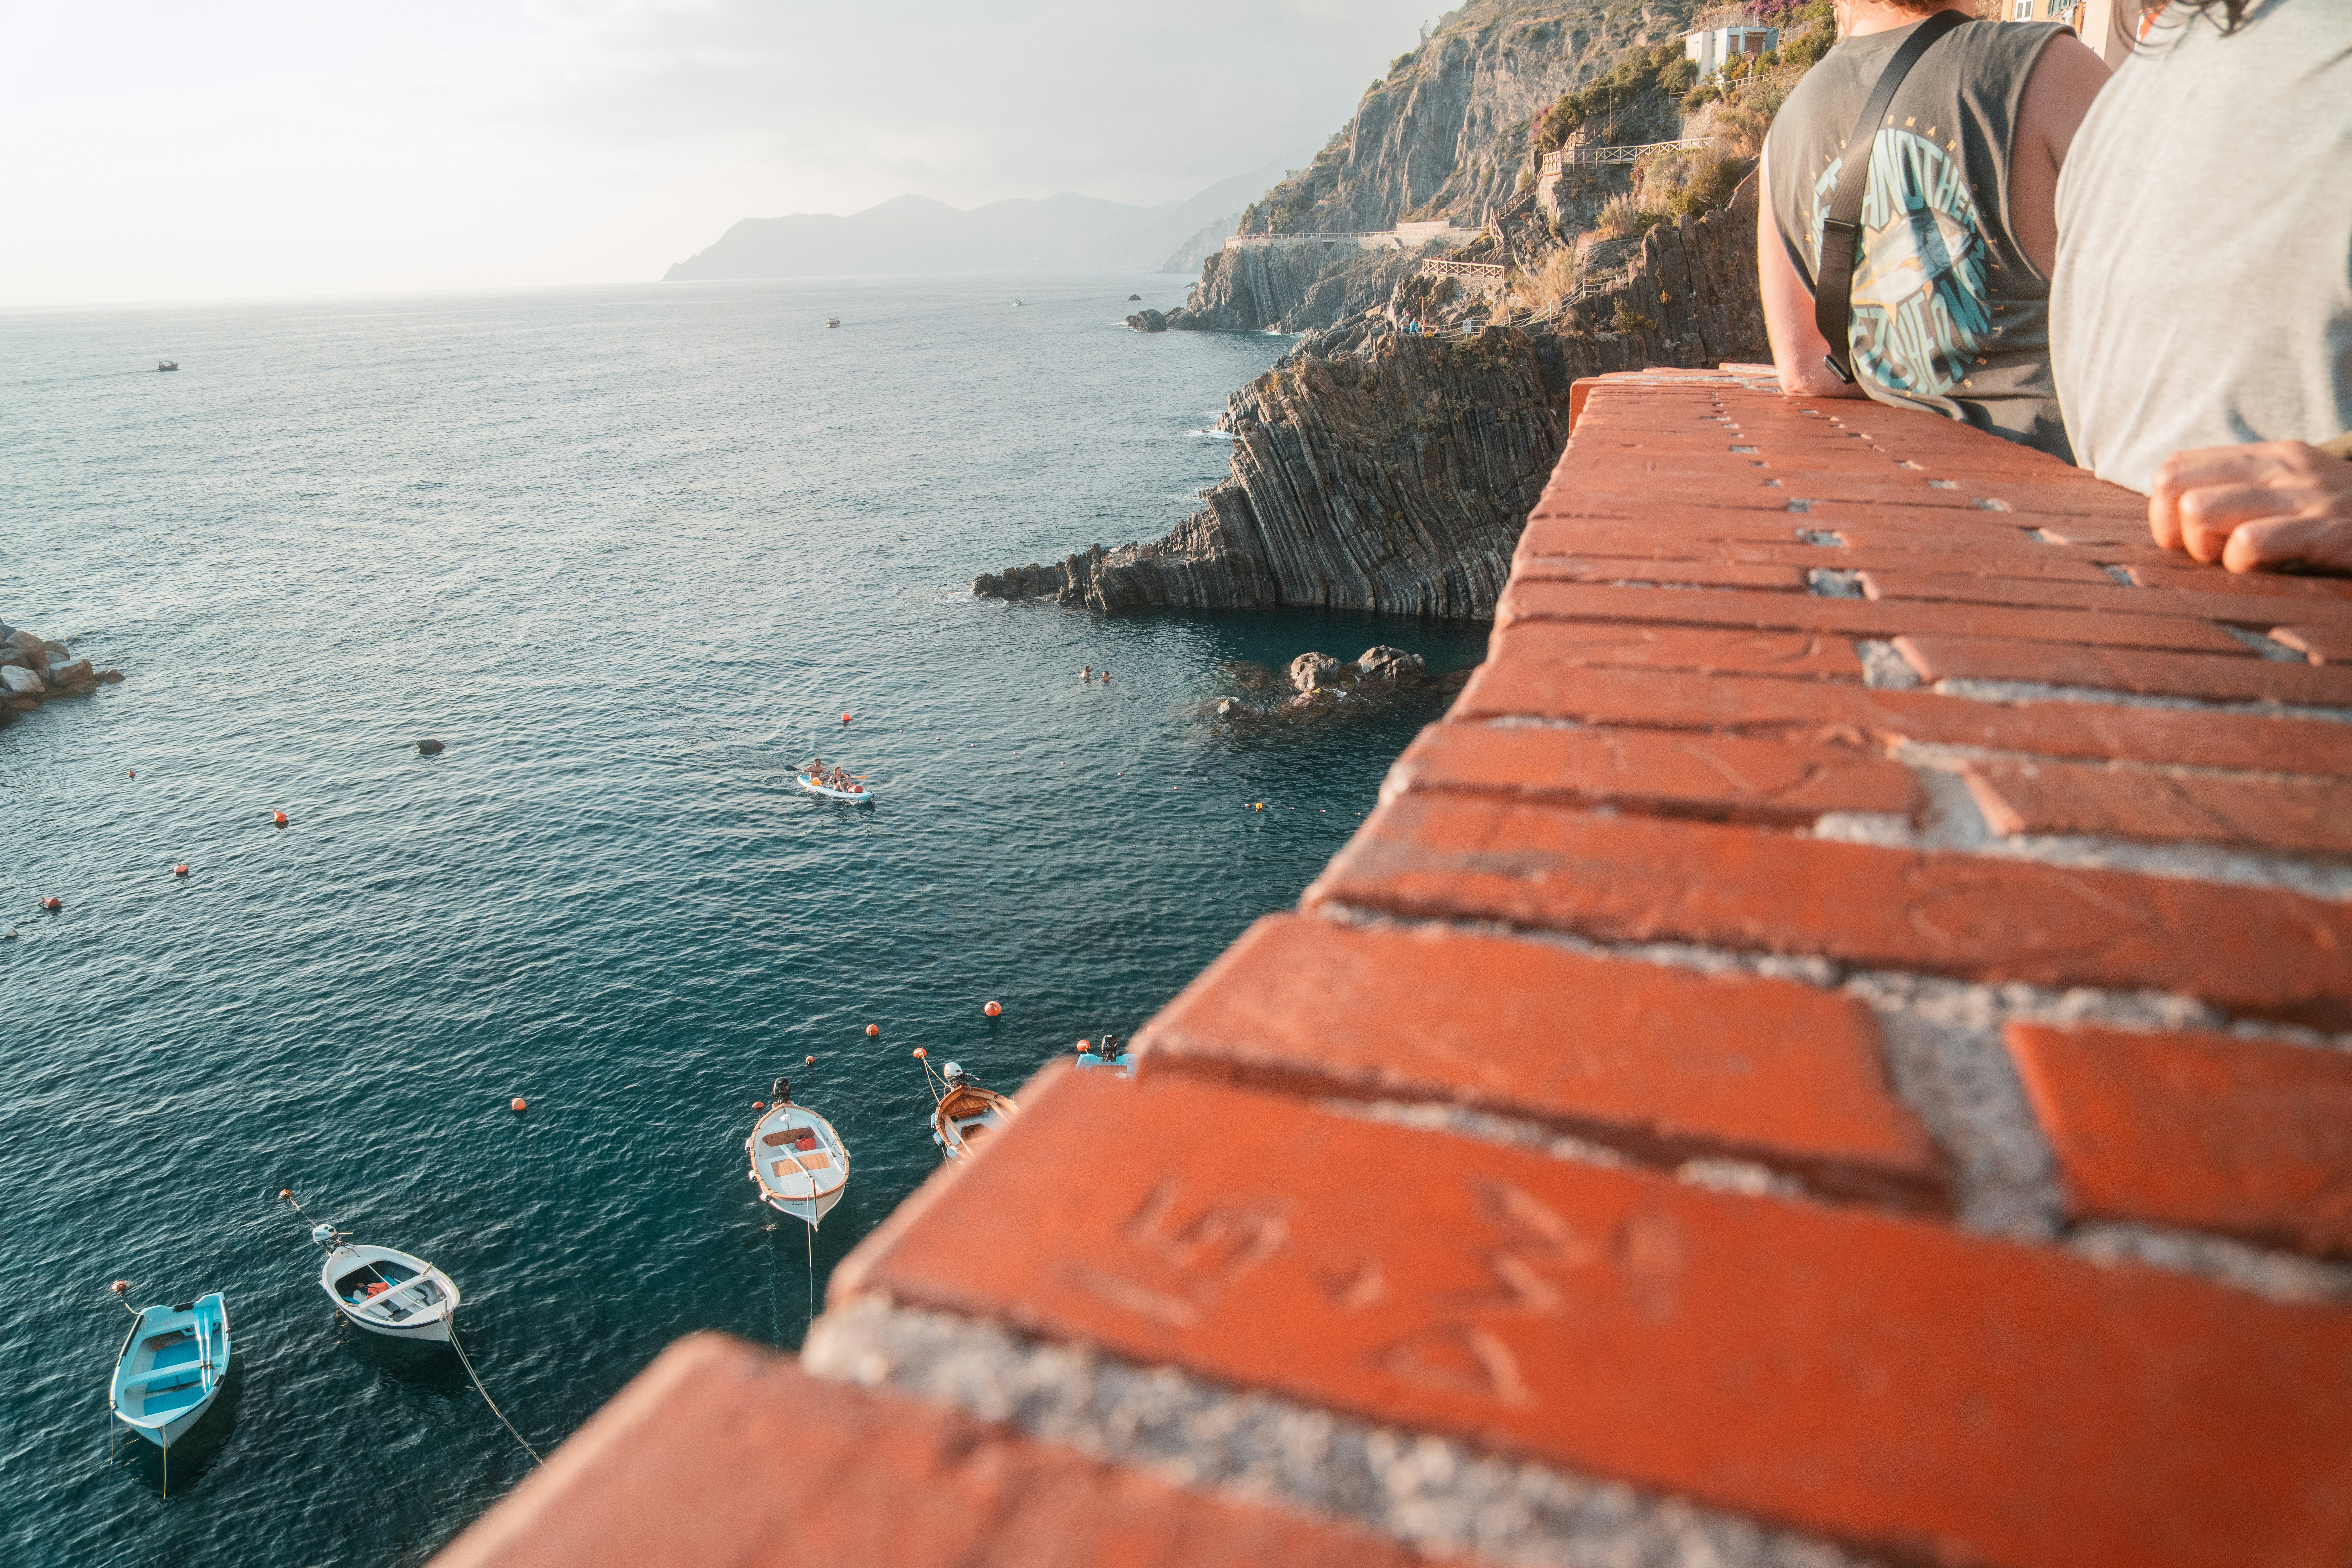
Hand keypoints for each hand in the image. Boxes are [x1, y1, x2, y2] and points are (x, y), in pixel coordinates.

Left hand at [2147, 439, 2351, 574]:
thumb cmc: (2344, 521)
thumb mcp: (2292, 494)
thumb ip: (2240, 495)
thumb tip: (2175, 514)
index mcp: (2268, 456)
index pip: (2174, 468)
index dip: (2162, 510)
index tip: (2187, 539)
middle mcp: (2281, 468)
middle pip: (2175, 489)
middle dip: (2178, 532)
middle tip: (2212, 554)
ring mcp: (2304, 497)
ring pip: (2200, 511)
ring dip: (2205, 548)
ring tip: (2238, 561)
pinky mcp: (2323, 531)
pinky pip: (2248, 543)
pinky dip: (2241, 565)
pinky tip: (2267, 570)